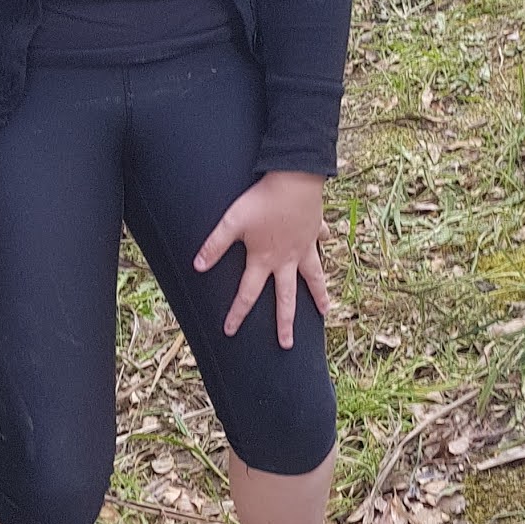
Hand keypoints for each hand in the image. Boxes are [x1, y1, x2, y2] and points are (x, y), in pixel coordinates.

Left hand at [194, 171, 329, 348]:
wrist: (294, 178)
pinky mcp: (314, 230)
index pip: (247, 293)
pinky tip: (326, 242)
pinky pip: (321, 242)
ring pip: (313, 277)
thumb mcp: (232, 222)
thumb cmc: (262, 200)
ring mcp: (304, 247)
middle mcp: (286, 259)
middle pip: (286, 298)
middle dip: (285, 323)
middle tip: (286, 344)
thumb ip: (214, 245)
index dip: (237, 313)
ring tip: (325, 310)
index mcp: (264, 260)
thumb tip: (198, 266)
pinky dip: (324, 243)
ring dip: (319, 294)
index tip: (230, 331)